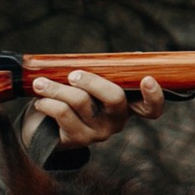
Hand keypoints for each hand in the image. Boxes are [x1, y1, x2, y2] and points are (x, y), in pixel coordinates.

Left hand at [28, 66, 164, 150]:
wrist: (43, 130)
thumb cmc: (71, 98)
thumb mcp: (90, 85)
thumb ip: (107, 71)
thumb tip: (133, 55)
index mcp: (126, 106)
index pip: (151, 109)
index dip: (154, 96)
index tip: (147, 79)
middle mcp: (117, 121)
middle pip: (114, 97)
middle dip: (92, 81)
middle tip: (73, 74)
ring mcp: (98, 133)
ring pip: (80, 101)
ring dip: (56, 88)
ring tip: (40, 83)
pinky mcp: (77, 139)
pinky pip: (62, 113)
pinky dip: (48, 102)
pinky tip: (40, 99)